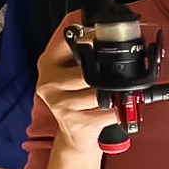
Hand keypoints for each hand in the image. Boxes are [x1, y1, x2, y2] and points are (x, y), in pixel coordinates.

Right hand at [36, 31, 117, 152]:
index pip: (65, 41)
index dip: (87, 37)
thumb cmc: (77, 100)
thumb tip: (103, 33)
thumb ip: (82, 54)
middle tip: (121, 76)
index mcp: (47, 64)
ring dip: (115, 95)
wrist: (74, 135)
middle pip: (87, 73)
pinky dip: (118, 111)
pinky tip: (117, 110)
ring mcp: (59, 104)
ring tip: (120, 95)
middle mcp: (48, 83)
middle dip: (107, 77)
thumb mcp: (72, 73)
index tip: (101, 38)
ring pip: (98, 93)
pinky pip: (106, 112)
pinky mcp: (74, 122)